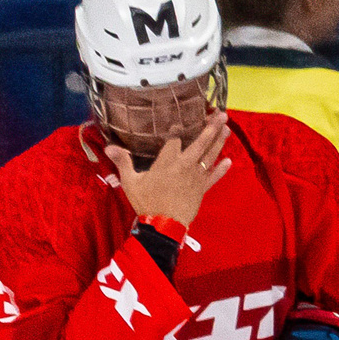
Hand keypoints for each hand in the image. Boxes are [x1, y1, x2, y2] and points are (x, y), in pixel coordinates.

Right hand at [105, 110, 229, 227]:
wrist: (165, 224)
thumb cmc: (147, 201)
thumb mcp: (130, 181)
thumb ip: (123, 162)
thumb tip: (109, 147)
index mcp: (167, 160)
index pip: (175, 139)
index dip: (178, 128)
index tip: (182, 118)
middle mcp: (185, 165)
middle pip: (201, 142)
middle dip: (211, 128)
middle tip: (222, 115)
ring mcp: (197, 176)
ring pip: (210, 155)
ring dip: (219, 141)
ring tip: (227, 128)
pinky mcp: (203, 189)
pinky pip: (214, 176)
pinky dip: (221, 169)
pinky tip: (229, 161)